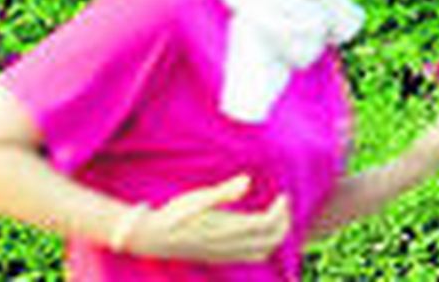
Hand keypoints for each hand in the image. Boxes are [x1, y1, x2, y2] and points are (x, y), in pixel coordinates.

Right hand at [124, 175, 290, 263]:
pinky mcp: (221, 258)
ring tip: (276, 217)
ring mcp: (227, 255)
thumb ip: (225, 192)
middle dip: (284, 223)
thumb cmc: (175, 214)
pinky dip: (264, 245)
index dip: (281, 211)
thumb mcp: (198, 197)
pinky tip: (257, 232)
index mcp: (229, 230)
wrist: (155, 238)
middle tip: (283, 204)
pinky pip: (252, 256)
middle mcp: (231, 246)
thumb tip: (247, 180)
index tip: (283, 195)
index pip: (268, 224)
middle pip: (271, 240)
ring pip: (264, 251)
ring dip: (276, 236)